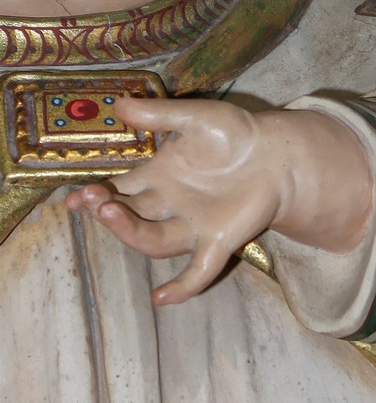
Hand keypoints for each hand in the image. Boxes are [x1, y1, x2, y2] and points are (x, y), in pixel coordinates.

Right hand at [66, 96, 371, 305]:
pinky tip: (162, 298)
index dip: (92, 197)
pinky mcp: (220, 241)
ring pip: (154, 240)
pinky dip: (183, 287)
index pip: (118, 191)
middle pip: (130, 217)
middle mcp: (170, 206)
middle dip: (108, 211)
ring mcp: (194, 226)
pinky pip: (199, 271)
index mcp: (158, 177)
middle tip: (92, 200)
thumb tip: (118, 105)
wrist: (278, 152)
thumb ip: (159, 115)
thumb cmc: (235, 134)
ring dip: (130, 232)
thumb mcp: (195, 117)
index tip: (70, 200)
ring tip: (112, 213)